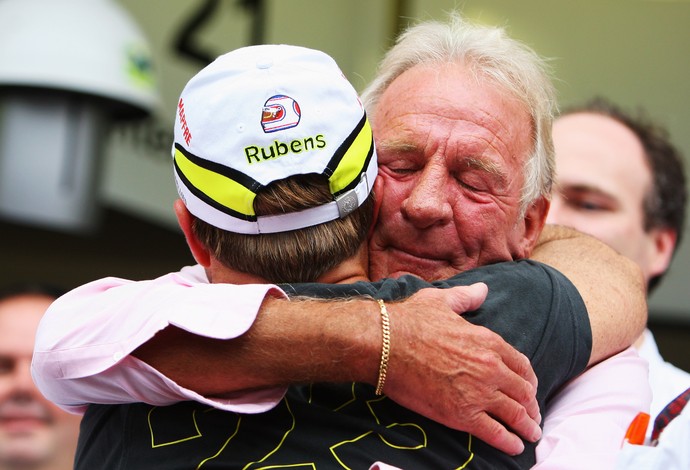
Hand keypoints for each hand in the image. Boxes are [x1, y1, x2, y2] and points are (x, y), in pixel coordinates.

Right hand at [382, 283, 540, 454]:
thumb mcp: (442, 301)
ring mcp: (478, 393)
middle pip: (523, 392)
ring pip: (515, 414)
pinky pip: (495, 433)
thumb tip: (482, 289)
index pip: (521, 365)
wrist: (384, 344)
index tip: (529, 388)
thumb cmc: (410, 320)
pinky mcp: (461, 415)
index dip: (529, 380)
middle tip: (533, 415)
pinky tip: (515, 447)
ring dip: (527, 427)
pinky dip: (510, 442)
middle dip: (531, 406)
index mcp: (488, 341)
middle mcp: (490, 368)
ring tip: (530, 435)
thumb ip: (467, 297)